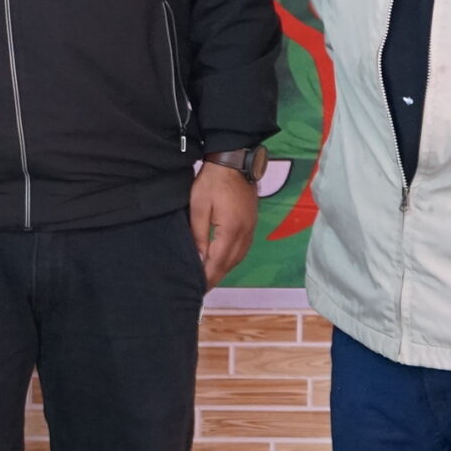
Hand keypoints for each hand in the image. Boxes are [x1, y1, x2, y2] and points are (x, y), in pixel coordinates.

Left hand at [190, 163, 257, 288]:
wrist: (235, 161)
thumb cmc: (213, 181)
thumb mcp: (199, 206)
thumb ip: (199, 234)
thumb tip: (199, 258)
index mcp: (231, 231)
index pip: (218, 262)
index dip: (208, 277)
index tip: (198, 289)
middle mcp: (245, 233)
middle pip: (230, 263)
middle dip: (216, 277)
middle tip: (201, 289)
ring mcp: (251, 228)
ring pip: (238, 257)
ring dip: (224, 269)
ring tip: (210, 278)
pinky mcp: (252, 223)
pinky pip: (243, 248)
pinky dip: (232, 259)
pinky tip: (223, 261)